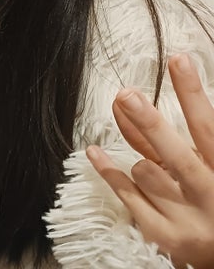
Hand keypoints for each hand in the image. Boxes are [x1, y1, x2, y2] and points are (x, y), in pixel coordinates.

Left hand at [87, 54, 213, 268]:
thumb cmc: (213, 196)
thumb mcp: (206, 163)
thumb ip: (167, 137)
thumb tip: (125, 100)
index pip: (209, 126)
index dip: (192, 92)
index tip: (178, 59)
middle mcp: (209, 196)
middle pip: (175, 154)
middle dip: (150, 123)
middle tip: (127, 94)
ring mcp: (187, 219)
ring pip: (146, 173)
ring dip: (142, 162)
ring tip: (152, 166)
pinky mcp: (164, 236)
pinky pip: (127, 196)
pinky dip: (109, 172)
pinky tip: (94, 151)